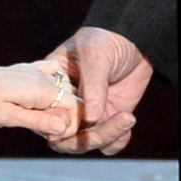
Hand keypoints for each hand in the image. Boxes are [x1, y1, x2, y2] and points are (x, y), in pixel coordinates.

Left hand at [0, 60, 78, 140]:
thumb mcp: (7, 117)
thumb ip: (38, 121)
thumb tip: (63, 127)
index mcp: (42, 89)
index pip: (76, 107)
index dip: (71, 126)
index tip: (52, 139)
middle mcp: (43, 77)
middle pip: (72, 100)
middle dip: (65, 119)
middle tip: (43, 135)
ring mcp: (36, 72)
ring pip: (62, 91)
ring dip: (57, 109)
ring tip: (38, 124)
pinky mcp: (27, 71)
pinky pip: (51, 78)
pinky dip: (52, 92)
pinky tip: (39, 104)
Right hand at [38, 27, 152, 154]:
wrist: (135, 38)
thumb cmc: (106, 39)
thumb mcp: (95, 55)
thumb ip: (92, 85)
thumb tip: (90, 118)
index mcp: (52, 86)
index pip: (45, 114)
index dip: (55, 125)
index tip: (73, 123)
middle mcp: (66, 105)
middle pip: (64, 136)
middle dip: (81, 140)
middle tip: (99, 135)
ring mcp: (87, 113)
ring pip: (88, 141)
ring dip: (106, 137)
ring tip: (126, 118)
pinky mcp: (108, 118)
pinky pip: (109, 142)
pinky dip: (117, 141)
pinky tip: (127, 123)